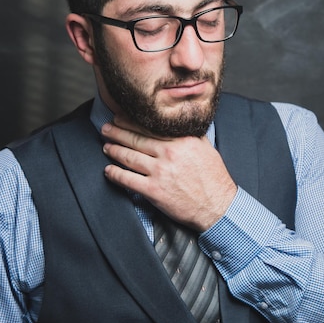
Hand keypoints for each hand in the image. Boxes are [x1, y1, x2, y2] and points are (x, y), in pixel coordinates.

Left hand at [101, 117, 237, 231]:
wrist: (217, 205)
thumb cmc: (213, 177)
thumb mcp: (206, 147)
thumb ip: (191, 133)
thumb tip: (181, 121)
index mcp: (181, 140)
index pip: (149, 126)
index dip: (130, 121)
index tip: (120, 117)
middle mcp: (169, 153)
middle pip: (135, 139)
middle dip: (116, 132)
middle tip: (106, 129)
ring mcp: (160, 172)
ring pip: (128, 157)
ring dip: (113, 151)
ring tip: (106, 147)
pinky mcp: (153, 190)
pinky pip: (127, 179)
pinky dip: (115, 174)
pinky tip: (108, 170)